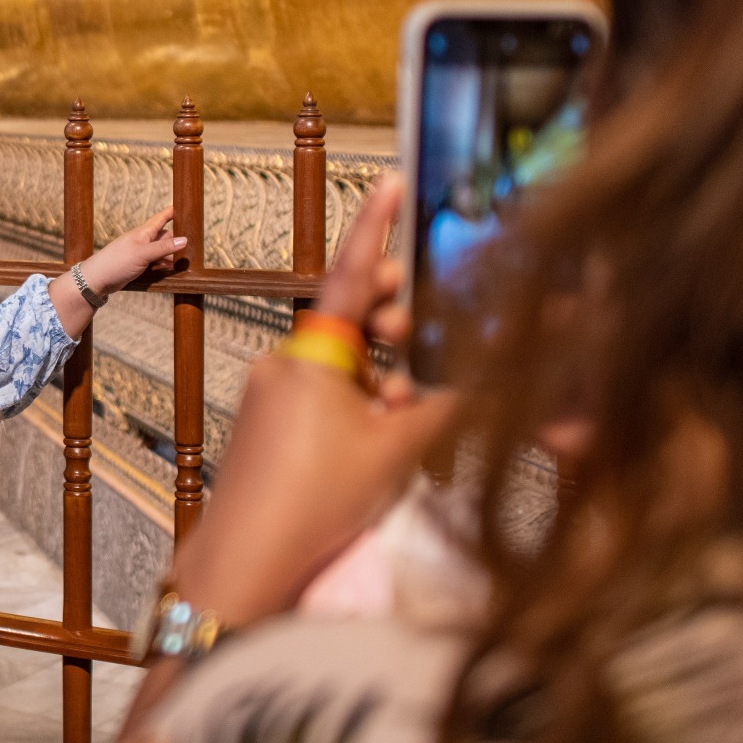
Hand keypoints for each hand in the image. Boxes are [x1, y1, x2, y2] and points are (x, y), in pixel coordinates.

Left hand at [50, 207, 188, 334]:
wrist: (97, 279)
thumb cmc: (117, 261)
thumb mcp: (143, 253)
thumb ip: (163, 247)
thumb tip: (184, 239)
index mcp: (143, 232)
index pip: (161, 218)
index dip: (171, 212)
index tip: (183, 205)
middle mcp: (143, 241)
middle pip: (165, 238)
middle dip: (176, 243)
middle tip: (189, 251)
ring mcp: (141, 254)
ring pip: (162, 252)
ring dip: (171, 257)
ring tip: (181, 264)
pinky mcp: (139, 266)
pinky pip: (156, 263)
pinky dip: (163, 266)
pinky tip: (170, 270)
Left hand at [169, 177, 457, 629]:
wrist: (246, 560)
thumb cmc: (319, 500)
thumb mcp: (400, 450)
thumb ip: (447, 404)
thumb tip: (496, 374)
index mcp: (316, 353)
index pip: (352, 273)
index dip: (377, 226)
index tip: (392, 181)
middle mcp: (288, 361)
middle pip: (351, 317)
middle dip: (394, 320)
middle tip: (424, 331)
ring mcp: (272, 392)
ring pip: (340, 363)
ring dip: (380, 375)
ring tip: (407, 408)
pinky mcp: (266, 423)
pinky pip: (320, 394)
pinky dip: (355, 401)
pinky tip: (378, 436)